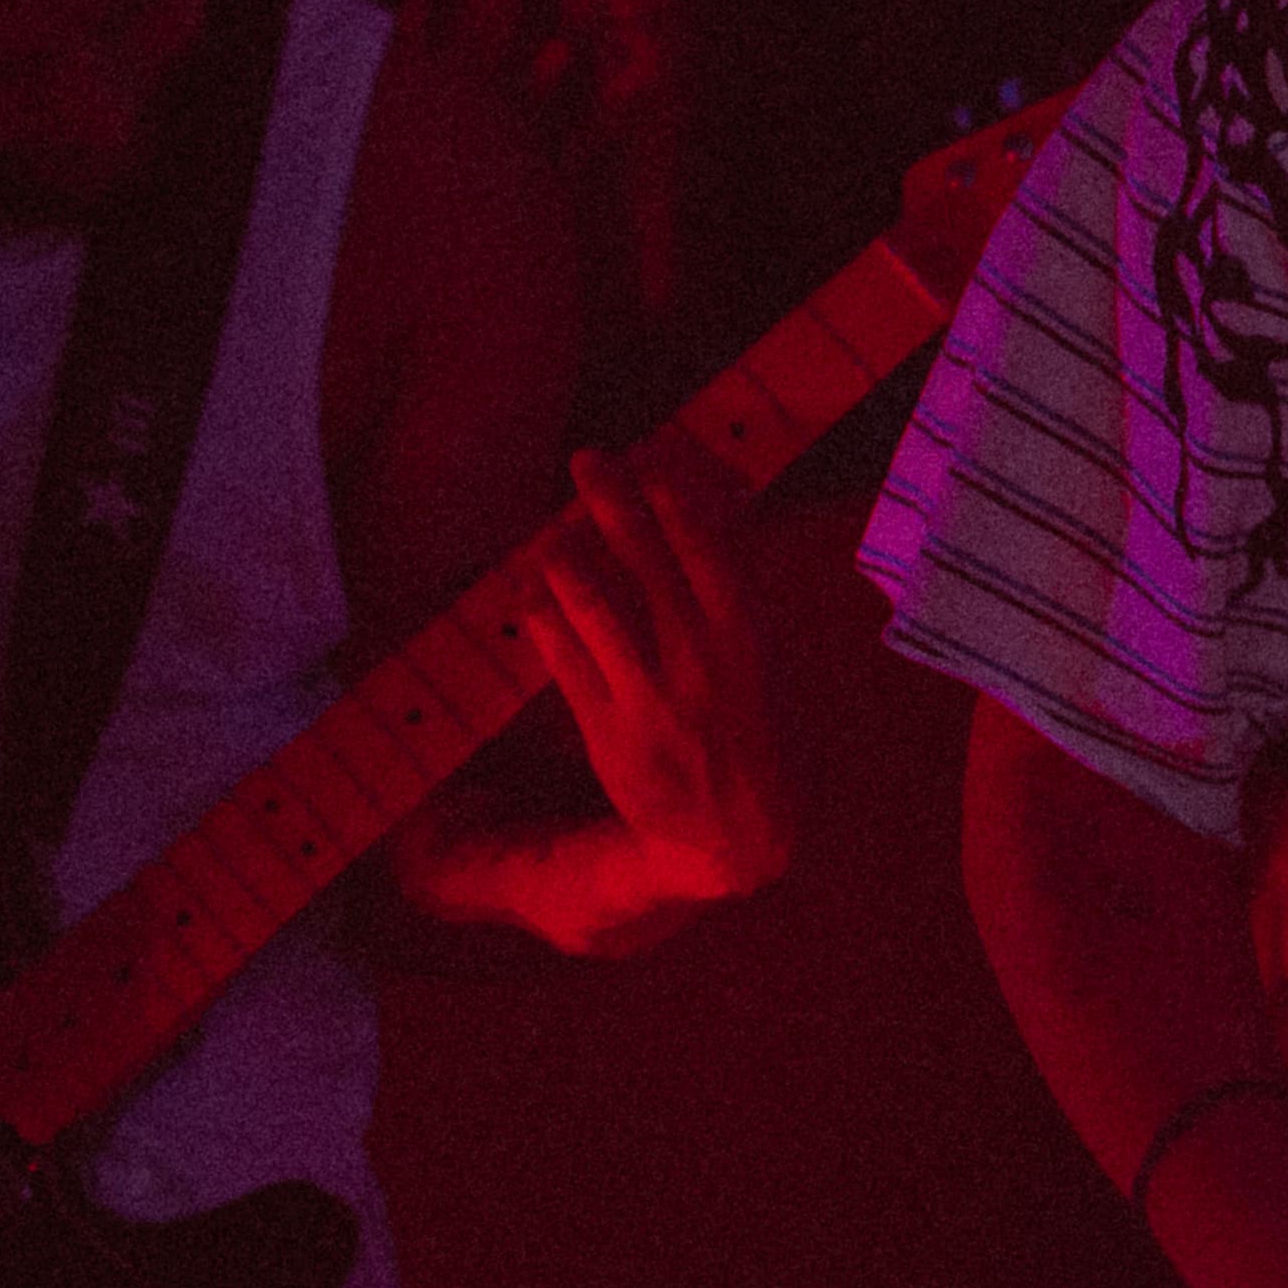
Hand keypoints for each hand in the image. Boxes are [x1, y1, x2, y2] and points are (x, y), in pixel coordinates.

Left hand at [521, 449, 787, 910]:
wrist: (734, 830)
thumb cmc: (747, 734)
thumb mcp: (757, 664)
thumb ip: (726, 601)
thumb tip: (700, 525)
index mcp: (744, 636)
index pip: (706, 547)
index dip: (672, 497)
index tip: (649, 457)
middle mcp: (696, 656)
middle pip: (643, 558)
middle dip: (611, 499)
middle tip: (586, 459)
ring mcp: (648, 692)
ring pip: (591, 601)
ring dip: (563, 553)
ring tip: (550, 533)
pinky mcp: (605, 728)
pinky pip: (560, 656)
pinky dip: (540, 616)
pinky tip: (530, 595)